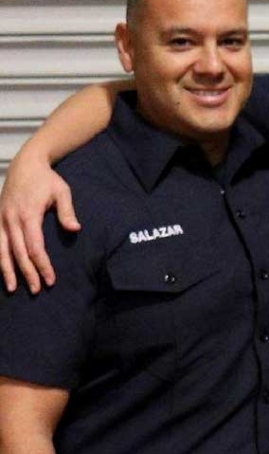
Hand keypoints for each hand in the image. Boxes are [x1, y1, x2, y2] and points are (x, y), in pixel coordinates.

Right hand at [0, 149, 78, 293]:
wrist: (26, 163)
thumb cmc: (47, 180)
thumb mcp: (62, 191)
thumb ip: (67, 211)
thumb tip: (75, 229)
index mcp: (28, 215)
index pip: (34, 247)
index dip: (42, 265)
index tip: (50, 279)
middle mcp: (11, 219)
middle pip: (18, 253)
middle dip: (27, 273)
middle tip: (37, 290)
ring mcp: (1, 219)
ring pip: (2, 250)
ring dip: (7, 270)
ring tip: (12, 288)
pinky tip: (1, 270)